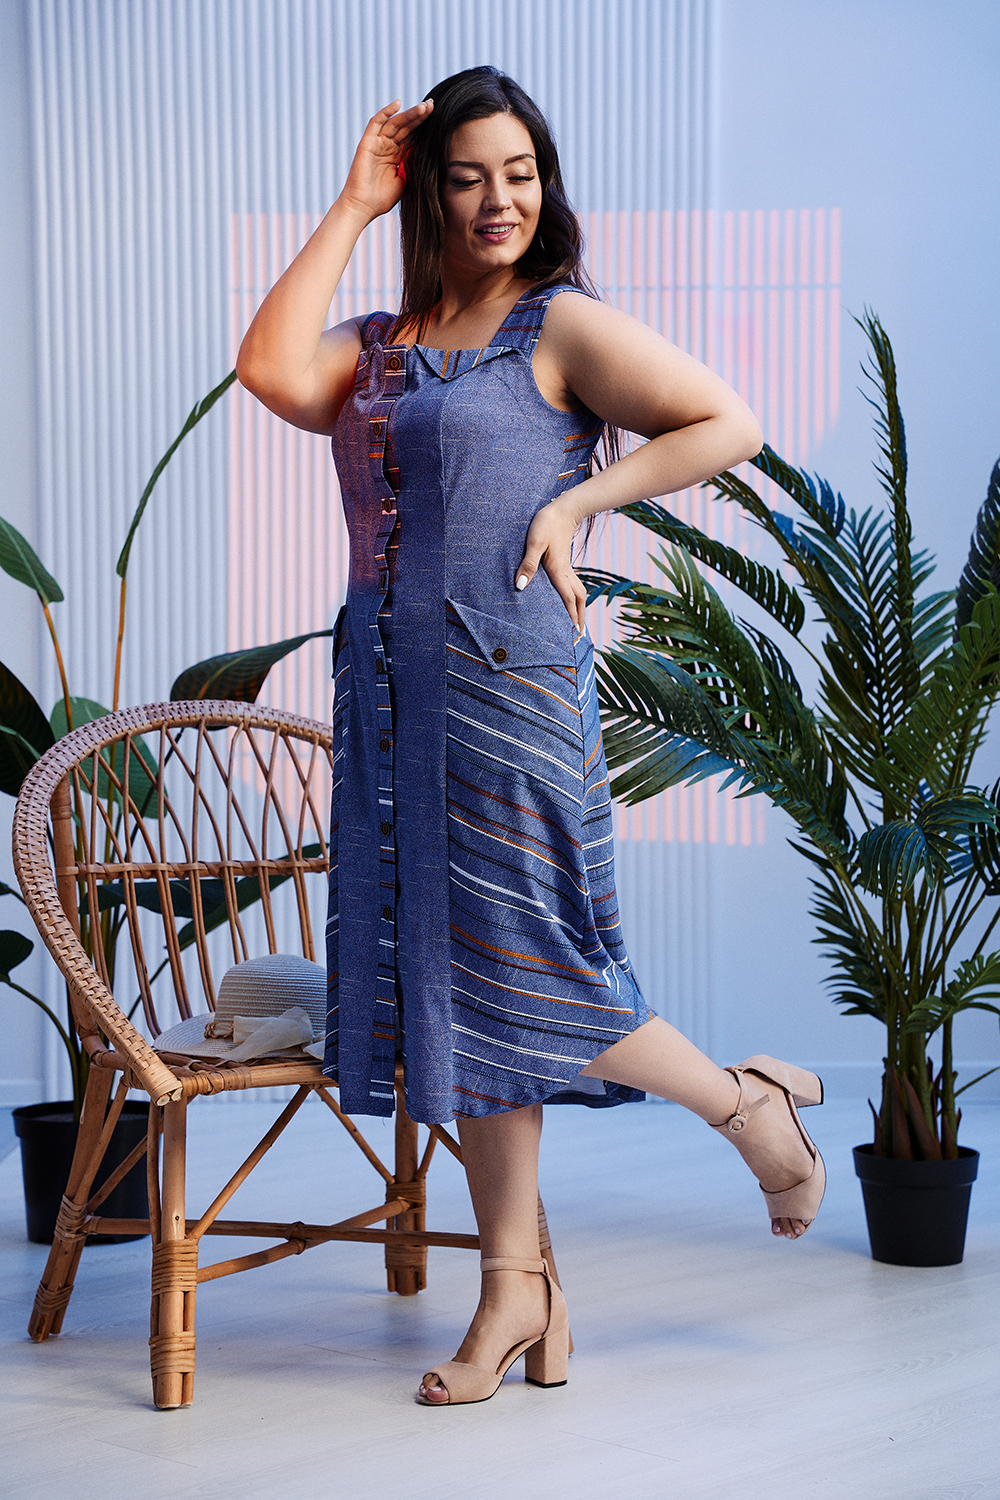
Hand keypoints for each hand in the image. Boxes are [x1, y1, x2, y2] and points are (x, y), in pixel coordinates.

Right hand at [338, 98, 432, 223]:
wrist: (363, 207)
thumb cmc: (383, 198)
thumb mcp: (405, 179)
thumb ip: (413, 163)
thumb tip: (427, 148)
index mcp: (397, 155)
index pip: (412, 135)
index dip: (423, 126)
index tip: (439, 116)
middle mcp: (387, 146)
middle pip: (405, 126)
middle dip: (419, 116)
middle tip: (432, 105)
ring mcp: (377, 143)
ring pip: (395, 122)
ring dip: (409, 114)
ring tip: (424, 107)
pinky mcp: (367, 143)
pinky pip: (376, 122)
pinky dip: (386, 112)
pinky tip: (398, 103)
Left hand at [515, 497, 587, 632]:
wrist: (562, 509)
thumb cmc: (546, 524)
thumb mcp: (534, 543)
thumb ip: (528, 565)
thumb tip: (521, 586)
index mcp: (559, 572)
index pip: (567, 600)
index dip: (570, 618)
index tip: (573, 635)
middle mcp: (566, 573)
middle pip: (578, 601)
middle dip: (579, 619)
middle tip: (579, 636)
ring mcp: (567, 569)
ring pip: (579, 594)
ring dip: (579, 610)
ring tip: (577, 624)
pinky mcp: (564, 564)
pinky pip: (574, 586)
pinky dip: (575, 599)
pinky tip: (571, 602)